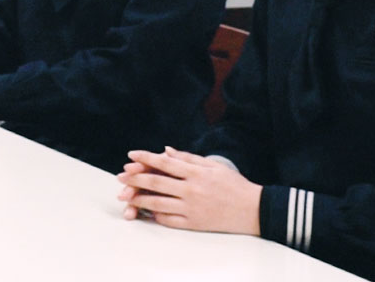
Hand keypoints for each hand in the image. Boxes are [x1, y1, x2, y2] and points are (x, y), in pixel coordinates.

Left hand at [116, 147, 261, 234]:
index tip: (130, 156)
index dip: (145, 158)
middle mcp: (191, 189)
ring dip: (139, 199)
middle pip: (156, 182)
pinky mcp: (194, 223)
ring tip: (125, 196)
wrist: (253, 209)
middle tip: (120, 176)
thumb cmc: (234, 184)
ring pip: (158, 202)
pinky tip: (146, 211)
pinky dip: (155, 215)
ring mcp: (191, 208)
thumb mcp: (213, 165)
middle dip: (135, 178)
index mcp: (196, 172)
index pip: (164, 163)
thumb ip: (187, 158)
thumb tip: (164, 150)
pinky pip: (169, 219)